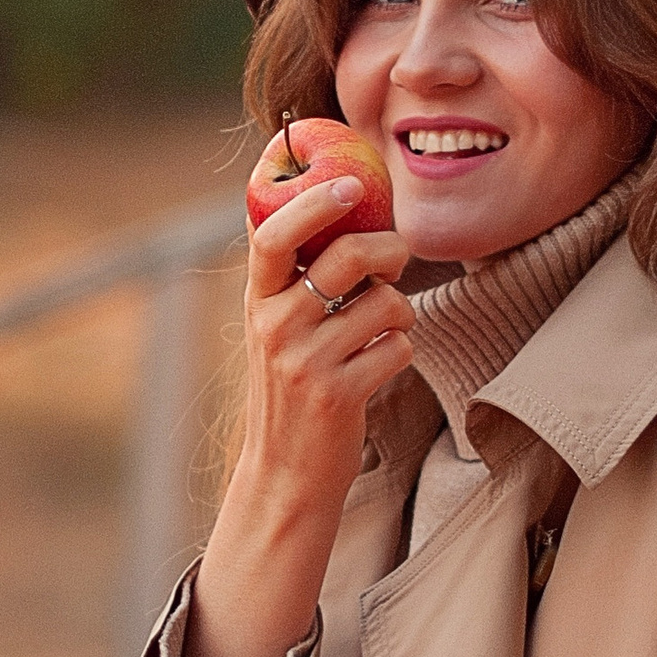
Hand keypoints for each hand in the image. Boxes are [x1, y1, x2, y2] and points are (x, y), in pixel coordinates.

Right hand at [179, 172, 415, 656]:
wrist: (285, 474)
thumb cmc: (291, 390)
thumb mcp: (276, 328)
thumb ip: (296, 275)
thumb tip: (337, 204)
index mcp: (257, 300)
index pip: (274, 234)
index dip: (314, 201)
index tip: (349, 182)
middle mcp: (274, 325)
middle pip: (347, 257)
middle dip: (387, 249)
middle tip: (396, 255)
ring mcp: (305, 361)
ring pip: (384, 303)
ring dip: (398, 313)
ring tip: (381, 332)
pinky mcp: (338, 394)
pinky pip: (397, 347)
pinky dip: (400, 352)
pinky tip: (377, 370)